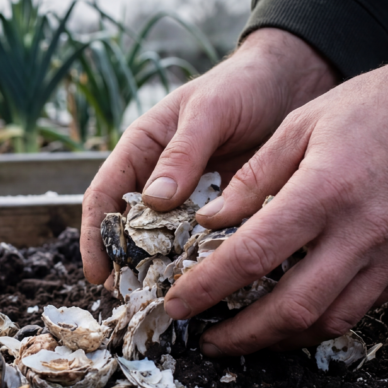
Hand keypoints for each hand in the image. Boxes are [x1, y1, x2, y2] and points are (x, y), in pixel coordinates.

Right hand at [80, 28, 337, 286]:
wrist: (292, 83)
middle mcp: (161, 179)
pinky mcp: (224, 212)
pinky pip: (208, 244)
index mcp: (142, 150)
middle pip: (131, 230)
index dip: (95, 238)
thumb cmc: (241, 86)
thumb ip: (182, 152)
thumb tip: (153, 200)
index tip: (98, 274)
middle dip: (129, 267)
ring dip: (167, 272)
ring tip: (172, 303)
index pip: (104, 197)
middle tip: (137, 301)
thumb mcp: (209, 110)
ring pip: (169, 243)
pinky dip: (207, 265)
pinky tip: (215, 287)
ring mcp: (192, 199)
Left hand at [165, 19, 387, 355]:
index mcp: (324, 190)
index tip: (177, 304)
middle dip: (241, 336)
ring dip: (280, 339)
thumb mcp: (302, 122)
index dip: (208, 288)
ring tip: (245, 337)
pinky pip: (362, 309)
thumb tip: (207, 222)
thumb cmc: (377, 103)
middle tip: (207, 341)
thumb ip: (253, 176)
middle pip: (291, 308)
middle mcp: (362, 231)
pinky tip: (293, 315)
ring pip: (329, 321)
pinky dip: (321, 321)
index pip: (253, 256)